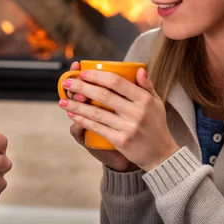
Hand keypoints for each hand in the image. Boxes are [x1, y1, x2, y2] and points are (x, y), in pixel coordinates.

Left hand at [59, 66, 179, 170]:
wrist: (161, 154)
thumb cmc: (156, 124)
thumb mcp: (156, 103)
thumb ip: (147, 85)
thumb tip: (139, 69)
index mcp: (144, 99)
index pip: (117, 82)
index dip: (98, 76)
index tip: (83, 73)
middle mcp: (136, 112)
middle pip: (103, 96)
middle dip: (82, 87)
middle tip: (66, 83)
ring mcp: (128, 127)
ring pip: (97, 113)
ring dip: (77, 105)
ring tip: (62, 100)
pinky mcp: (120, 141)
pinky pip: (97, 128)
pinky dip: (83, 120)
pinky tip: (72, 114)